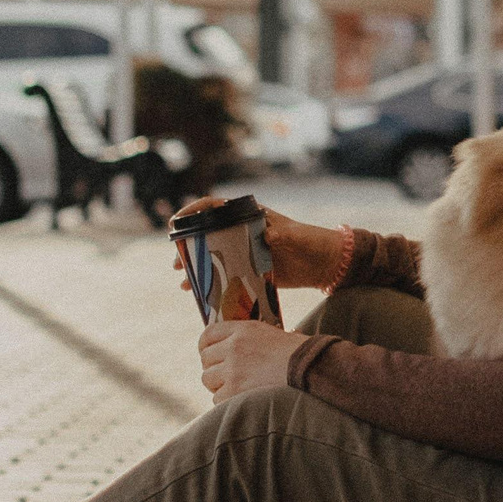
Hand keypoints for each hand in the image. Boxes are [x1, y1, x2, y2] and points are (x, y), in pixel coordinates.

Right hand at [167, 198, 344, 289]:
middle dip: (189, 247)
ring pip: (214, 256)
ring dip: (197, 267)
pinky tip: (200, 294)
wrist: (326, 264)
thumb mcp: (297, 237)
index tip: (177, 221)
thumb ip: (283, 235)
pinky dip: (212, 283)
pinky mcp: (250, 270)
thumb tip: (268, 236)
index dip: (194, 211)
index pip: (216, 207)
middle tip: (177, 262)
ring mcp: (245, 251)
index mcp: (251, 216)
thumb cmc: (312, 242)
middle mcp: (243, 232)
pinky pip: (226, 274)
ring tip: (183, 281)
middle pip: (208, 234)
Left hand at [198, 319, 302, 402]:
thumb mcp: (275, 335)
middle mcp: (234, 347)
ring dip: (219, 386)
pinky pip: (218, 399)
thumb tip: (237, 346)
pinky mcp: (235, 391)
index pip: (209, 334)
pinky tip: (244, 399)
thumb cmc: (302, 355)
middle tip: (228, 376)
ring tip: (238, 389)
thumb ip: (252, 339)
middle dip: (214, 369)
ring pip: (208, 380)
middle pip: (205, 359)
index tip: (208, 353)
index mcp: (243, 329)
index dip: (205, 346)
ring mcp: (233, 369)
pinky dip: (228, 402)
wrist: (313, 371)